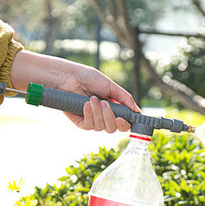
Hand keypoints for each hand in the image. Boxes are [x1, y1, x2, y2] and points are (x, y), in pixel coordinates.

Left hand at [10, 50, 139, 131]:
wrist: (67, 77)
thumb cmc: (86, 77)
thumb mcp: (110, 86)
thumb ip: (124, 98)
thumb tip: (137, 111)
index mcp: (113, 108)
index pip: (124, 123)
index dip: (126, 124)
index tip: (125, 118)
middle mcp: (104, 116)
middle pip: (114, 128)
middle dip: (111, 117)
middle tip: (105, 104)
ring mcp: (93, 120)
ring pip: (103, 128)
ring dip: (99, 113)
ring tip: (92, 99)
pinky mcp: (81, 122)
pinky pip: (90, 126)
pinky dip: (89, 115)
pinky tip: (85, 104)